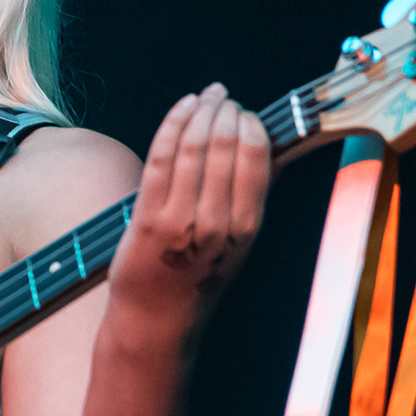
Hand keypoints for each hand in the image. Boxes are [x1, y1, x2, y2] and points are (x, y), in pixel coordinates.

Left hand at [109, 83, 271, 342]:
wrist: (157, 318)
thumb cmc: (197, 277)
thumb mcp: (238, 244)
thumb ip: (249, 200)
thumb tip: (267, 150)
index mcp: (247, 227)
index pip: (256, 158)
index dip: (250, 125)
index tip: (245, 111)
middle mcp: (217, 222)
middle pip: (224, 146)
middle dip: (224, 111)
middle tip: (222, 98)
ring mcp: (181, 219)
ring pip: (194, 147)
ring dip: (199, 111)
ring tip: (204, 97)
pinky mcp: (148, 217)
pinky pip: (161, 158)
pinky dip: (172, 125)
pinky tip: (181, 108)